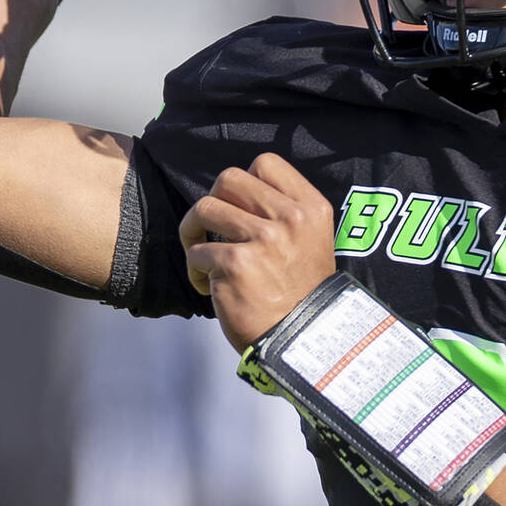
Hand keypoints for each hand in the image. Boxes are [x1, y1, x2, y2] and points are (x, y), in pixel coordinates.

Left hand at [178, 154, 336, 352]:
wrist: (304, 342)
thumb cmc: (302, 295)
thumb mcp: (312, 242)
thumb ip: (285, 214)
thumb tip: (240, 197)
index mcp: (311, 209)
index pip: (266, 164)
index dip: (244, 182)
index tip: (239, 205)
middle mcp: (290, 218)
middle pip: (228, 179)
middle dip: (213, 200)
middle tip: (213, 226)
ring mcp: (263, 240)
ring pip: (204, 208)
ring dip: (193, 231)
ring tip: (203, 255)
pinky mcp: (235, 265)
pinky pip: (196, 251)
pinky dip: (196, 270)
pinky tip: (210, 287)